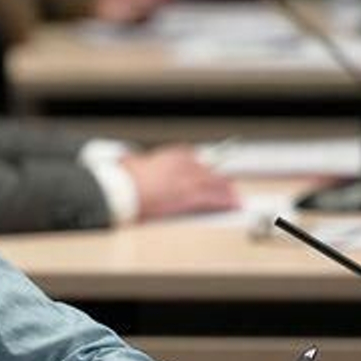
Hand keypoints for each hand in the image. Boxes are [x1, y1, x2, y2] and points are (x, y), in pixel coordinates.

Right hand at [119, 145, 237, 219]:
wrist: (125, 190)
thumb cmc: (126, 180)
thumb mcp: (131, 164)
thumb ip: (136, 163)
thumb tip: (128, 163)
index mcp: (171, 155)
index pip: (195, 159)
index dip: (204, 168)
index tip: (208, 173)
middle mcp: (184, 164)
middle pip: (209, 172)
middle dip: (220, 180)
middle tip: (229, 187)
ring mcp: (189, 180)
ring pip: (216, 184)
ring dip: (227, 192)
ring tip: (236, 198)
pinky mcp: (190, 196)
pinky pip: (214, 198)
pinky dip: (226, 202)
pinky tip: (233, 205)